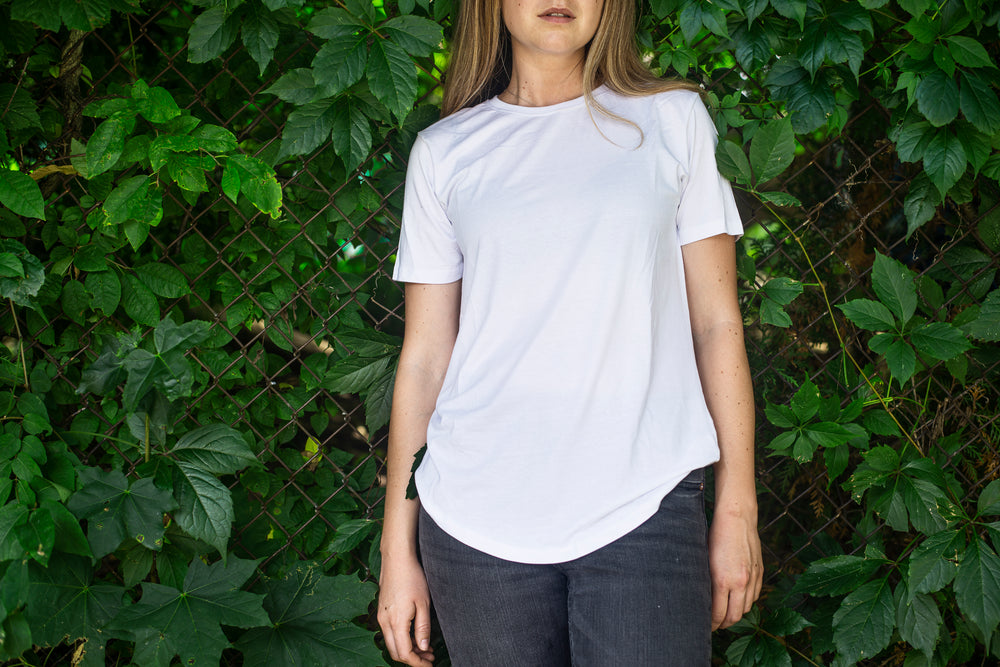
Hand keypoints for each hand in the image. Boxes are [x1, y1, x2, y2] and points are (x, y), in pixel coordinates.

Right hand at [377, 553, 434, 666]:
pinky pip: (390, 632)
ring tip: (426, 647)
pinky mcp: (382, 611)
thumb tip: (423, 647)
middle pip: (395, 652)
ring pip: (392, 643)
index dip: (417, 663)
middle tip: (429, 657)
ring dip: (408, 649)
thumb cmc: (412, 577)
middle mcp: (384, 622)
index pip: (404, 653)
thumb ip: (423, 628)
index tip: (429, 664)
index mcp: (396, 622)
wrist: (397, 559)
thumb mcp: (423, 603)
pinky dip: (402, 638)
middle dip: (412, 659)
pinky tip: (415, 634)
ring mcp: (381, 616)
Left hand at [708, 507, 761, 630]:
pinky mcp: (760, 573)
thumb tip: (702, 600)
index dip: (711, 624)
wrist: (737, 519)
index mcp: (722, 580)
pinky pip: (754, 596)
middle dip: (723, 624)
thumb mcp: (705, 560)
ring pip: (746, 608)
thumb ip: (707, 582)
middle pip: (734, 616)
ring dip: (736, 614)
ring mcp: (752, 578)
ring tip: (726, 614)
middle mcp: (740, 582)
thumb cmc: (715, 536)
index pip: (718, 614)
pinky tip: (738, 600)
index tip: (705, 626)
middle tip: (715, 625)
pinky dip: (746, 602)